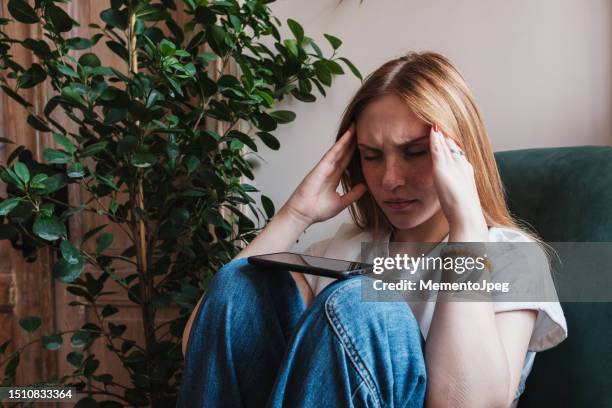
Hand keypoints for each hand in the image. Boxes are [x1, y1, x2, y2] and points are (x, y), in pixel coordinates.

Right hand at [281, 124, 367, 227]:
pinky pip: (332, 154)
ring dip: (347, 138)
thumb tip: (365, 186)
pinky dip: (339, 145)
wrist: (304, 215)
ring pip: (338, 150)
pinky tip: (347, 136)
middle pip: (343, 152)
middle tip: (361, 128)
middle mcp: (330, 170)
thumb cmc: (317, 210)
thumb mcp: (341, 202)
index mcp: (334, 178)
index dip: (354, 151)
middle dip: (352, 141)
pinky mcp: (320, 168)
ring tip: (355, 126)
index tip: (364, 142)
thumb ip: (353, 194)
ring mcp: (324, 168)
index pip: (347, 161)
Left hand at [429, 124, 487, 238]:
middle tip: (438, 118)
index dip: (450, 141)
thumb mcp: (458, 194)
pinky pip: (439, 149)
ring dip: (440, 131)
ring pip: (446, 143)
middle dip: (446, 132)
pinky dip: (435, 138)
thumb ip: (454, 187)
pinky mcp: (444, 169)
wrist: (467, 215)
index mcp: (465, 169)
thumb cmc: (462, 210)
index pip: (457, 150)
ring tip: (433, 118)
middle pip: (453, 143)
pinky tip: (431, 129)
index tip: (444, 131)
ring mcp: (454, 165)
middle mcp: (461, 164)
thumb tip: (451, 188)